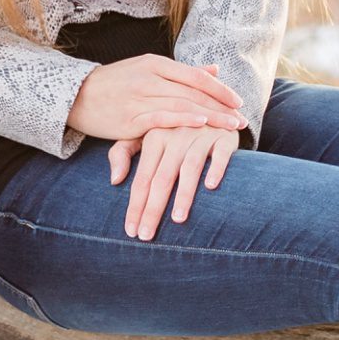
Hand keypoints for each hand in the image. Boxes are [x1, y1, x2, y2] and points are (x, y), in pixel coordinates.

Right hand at [68, 57, 245, 139]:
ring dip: (210, 116)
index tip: (239, 101)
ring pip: (183, 104)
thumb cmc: (115, 84)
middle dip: (221, 106)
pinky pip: (161, 117)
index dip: (219, 89)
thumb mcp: (148, 70)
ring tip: (230, 126)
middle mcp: (150, 77)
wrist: (75, 96)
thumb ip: (182, 72)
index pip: (195, 76)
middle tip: (242, 118)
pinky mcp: (129, 117)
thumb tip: (214, 70)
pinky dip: (183, 120)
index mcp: (155, 64)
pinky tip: (200, 124)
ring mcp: (140, 97)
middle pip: (193, 91)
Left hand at [108, 125, 238, 239]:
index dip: (135, 205)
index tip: (131, 231)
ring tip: (177, 220)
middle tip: (147, 235)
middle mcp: (176, 135)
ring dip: (184, 194)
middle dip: (153, 209)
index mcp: (154, 136)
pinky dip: (217, 169)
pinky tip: (211, 187)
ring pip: (190, 167)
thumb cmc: (173, 129)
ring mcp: (201, 135)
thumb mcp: (144, 133)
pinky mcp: (224, 136)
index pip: (142, 178)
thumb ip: (124, 152)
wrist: (210, 104)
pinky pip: (221, 154)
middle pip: (162, 177)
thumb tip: (114, 180)